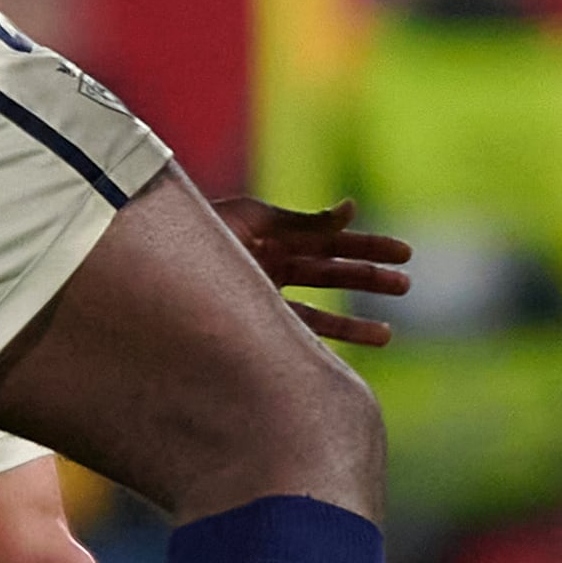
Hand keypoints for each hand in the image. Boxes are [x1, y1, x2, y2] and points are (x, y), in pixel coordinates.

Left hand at [214, 194, 414, 346]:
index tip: (405, 252)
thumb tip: (352, 209)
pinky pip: (294, 335)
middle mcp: (271, 264)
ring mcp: (261, 296)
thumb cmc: (197, 234)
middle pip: (331, 271)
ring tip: (390, 330)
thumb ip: (302, 221)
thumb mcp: (251, 220)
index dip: (368, 244)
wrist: (153, 269)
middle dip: (368, 278)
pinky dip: (322, 343)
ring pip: (320, 309)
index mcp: (273, 233)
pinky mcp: (250, 324)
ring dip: (354, 319)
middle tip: (407, 284)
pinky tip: (344, 353)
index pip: (332, 238)